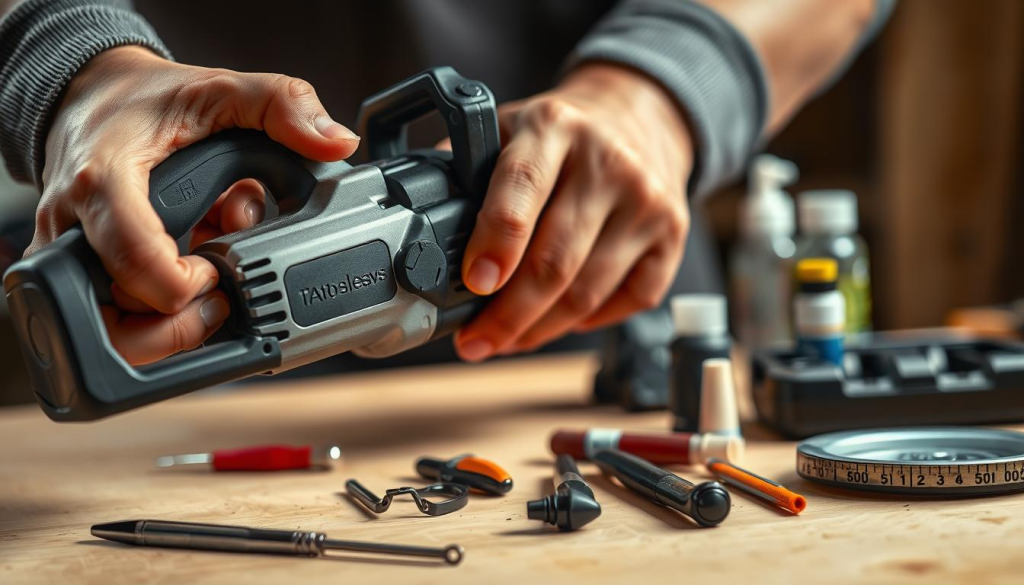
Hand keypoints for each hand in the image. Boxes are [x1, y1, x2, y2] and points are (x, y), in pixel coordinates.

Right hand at [31, 46, 358, 364]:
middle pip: (118, 316)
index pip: (133, 260)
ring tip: (203, 284)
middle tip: (215, 290)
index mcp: (103, 180)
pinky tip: (185, 277)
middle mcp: (75, 226)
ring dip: (171, 321)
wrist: (89, 98)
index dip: (185, 285)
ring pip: (114, 331)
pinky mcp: (77, 274)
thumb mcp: (221, 89)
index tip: (215, 270)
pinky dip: (159, 313)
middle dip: (181, 318)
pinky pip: (115, 319)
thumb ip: (282, 107)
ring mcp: (69, 255)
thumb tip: (335, 142)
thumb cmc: (146, 100)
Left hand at [454, 64, 692, 360]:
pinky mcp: (673, 233)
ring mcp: (647, 200)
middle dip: (508, 315)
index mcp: (553, 126)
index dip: (495, 245)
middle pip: (554, 259)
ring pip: (587, 292)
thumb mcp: (509, 126)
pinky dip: (588, 321)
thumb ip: (466, 168)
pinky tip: (559, 320)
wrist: (641, 114)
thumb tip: (423, 234)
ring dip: (540, 329)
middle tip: (476, 341)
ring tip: (507, 340)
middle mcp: (607, 160)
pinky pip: (629, 300)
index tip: (473, 286)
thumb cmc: (561, 134)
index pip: (522, 189)